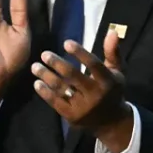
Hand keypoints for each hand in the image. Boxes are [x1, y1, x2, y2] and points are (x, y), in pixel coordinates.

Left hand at [31, 31, 131, 152]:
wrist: (111, 121)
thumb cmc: (112, 91)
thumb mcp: (117, 71)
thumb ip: (113, 52)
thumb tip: (112, 31)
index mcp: (108, 81)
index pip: (93, 64)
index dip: (80, 53)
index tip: (66, 43)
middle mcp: (96, 94)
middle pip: (73, 76)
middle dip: (57, 63)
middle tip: (44, 54)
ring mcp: (83, 107)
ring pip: (62, 88)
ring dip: (46, 76)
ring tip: (35, 66)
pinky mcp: (73, 116)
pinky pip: (56, 102)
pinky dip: (45, 93)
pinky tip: (37, 83)